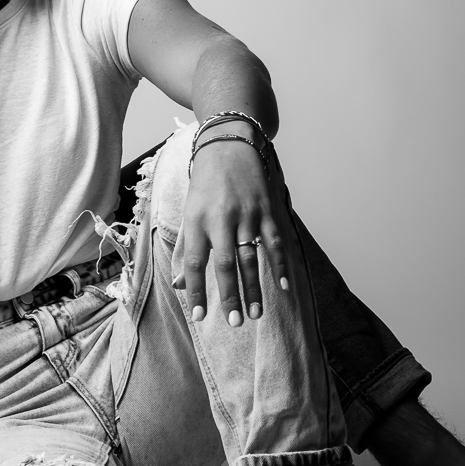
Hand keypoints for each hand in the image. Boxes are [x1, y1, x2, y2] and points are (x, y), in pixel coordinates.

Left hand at [178, 137, 290, 323]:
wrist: (229, 143)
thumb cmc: (205, 184)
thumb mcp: (189, 213)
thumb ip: (187, 248)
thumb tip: (180, 284)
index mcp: (197, 220)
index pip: (194, 262)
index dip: (196, 289)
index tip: (200, 314)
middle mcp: (221, 219)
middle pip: (225, 264)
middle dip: (230, 296)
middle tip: (236, 322)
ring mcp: (247, 215)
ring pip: (252, 258)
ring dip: (255, 289)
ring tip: (256, 314)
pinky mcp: (267, 210)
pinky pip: (275, 243)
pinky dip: (280, 265)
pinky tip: (284, 286)